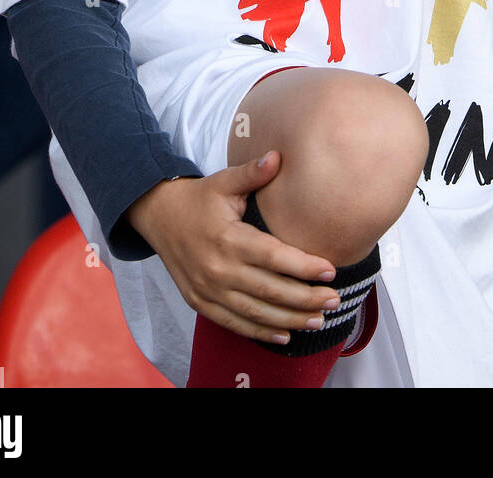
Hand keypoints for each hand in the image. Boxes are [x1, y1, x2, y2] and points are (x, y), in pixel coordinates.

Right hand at [126, 151, 342, 344]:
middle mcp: (218, 268)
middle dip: (304, 298)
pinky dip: (260, 331)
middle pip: (269, 289)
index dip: (302, 266)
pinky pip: (233, 322)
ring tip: (318, 320)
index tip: (330, 270)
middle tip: (334, 300)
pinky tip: (285, 335)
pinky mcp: (200, 302)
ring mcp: (208, 289)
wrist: (159, 217)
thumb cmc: (199, 198)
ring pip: (255, 311)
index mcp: (228, 238)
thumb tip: (278, 156)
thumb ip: (252, 173)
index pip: (272, 256)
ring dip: (289, 319)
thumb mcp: (224, 181)